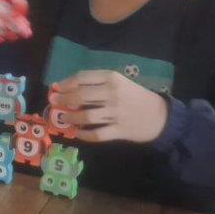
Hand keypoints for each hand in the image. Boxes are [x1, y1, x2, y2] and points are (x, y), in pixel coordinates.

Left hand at [50, 70, 169, 143]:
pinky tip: (78, 133)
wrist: (160, 116)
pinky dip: (85, 135)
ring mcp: (116, 113)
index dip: (66, 83)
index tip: (56, 88)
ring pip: (87, 116)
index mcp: (113, 78)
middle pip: (81, 96)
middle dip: (63, 100)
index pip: (83, 78)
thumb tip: (70, 87)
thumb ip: (99, 83)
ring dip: (71, 118)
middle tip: (54, 103)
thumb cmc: (136, 97)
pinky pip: (97, 134)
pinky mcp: (119, 130)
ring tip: (64, 119)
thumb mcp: (121, 82)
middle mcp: (113, 94)